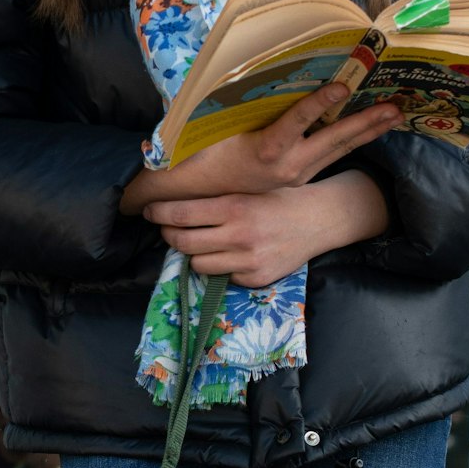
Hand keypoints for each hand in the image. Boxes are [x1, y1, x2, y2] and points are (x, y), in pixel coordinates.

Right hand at [119, 87, 402, 215]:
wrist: (193, 204)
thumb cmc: (194, 163)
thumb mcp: (202, 135)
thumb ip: (219, 112)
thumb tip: (222, 80)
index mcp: (265, 153)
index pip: (295, 124)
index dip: (318, 103)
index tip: (341, 85)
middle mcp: (286, 166)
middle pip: (333, 140)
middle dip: (366, 122)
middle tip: (397, 107)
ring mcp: (295, 174)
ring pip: (337, 150)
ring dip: (366, 132)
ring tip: (394, 116)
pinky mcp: (296, 178)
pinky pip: (328, 157)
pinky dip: (348, 141)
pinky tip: (365, 130)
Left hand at [143, 172, 390, 288]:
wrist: (319, 220)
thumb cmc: (279, 199)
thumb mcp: (249, 189)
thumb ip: (217, 198)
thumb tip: (175, 203)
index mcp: (235, 206)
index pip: (182, 214)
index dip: (159, 213)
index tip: (149, 211)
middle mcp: (239, 235)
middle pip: (183, 243)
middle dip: (168, 235)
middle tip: (167, 229)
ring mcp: (247, 260)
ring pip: (198, 264)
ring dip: (193, 254)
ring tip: (200, 243)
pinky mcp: (255, 278)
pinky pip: (222, 276)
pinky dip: (220, 267)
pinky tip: (230, 255)